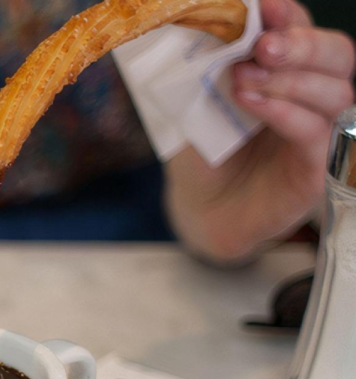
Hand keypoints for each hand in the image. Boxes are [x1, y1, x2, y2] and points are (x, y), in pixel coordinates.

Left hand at [166, 0, 354, 263]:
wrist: (199, 208)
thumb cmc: (201, 151)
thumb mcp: (193, 100)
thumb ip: (203, 66)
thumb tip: (196, 25)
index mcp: (286, 68)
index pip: (301, 29)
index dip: (287, 14)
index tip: (263, 6)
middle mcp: (312, 95)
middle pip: (336, 53)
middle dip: (300, 43)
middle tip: (262, 45)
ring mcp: (320, 131)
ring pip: (334, 91)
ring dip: (288, 79)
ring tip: (243, 80)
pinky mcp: (315, 167)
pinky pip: (315, 132)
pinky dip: (285, 113)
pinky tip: (253, 104)